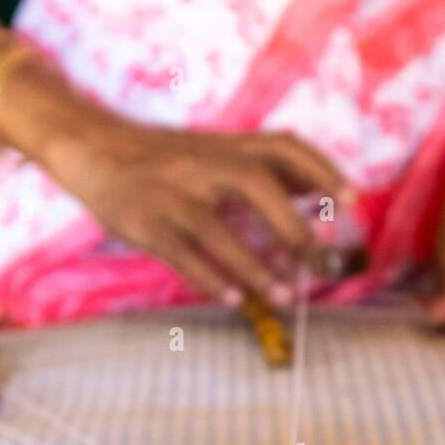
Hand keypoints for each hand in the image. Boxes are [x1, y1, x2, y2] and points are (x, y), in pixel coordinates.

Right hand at [50, 120, 347, 306]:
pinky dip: (210, 278)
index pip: (282, 147)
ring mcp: (170, 194)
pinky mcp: (144, 222)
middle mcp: (200, 164)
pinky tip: (235, 299)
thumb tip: (318, 193)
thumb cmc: (165, 158)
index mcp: (224, 145)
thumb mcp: (214, 151)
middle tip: (315, 258)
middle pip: (254, 183)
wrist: (93, 147)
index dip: (320, 170)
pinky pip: (181, 254)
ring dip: (256, 266)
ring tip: (285, 297)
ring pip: (217, 229)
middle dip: (290, 223)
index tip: (351, 199)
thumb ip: (260, 169)